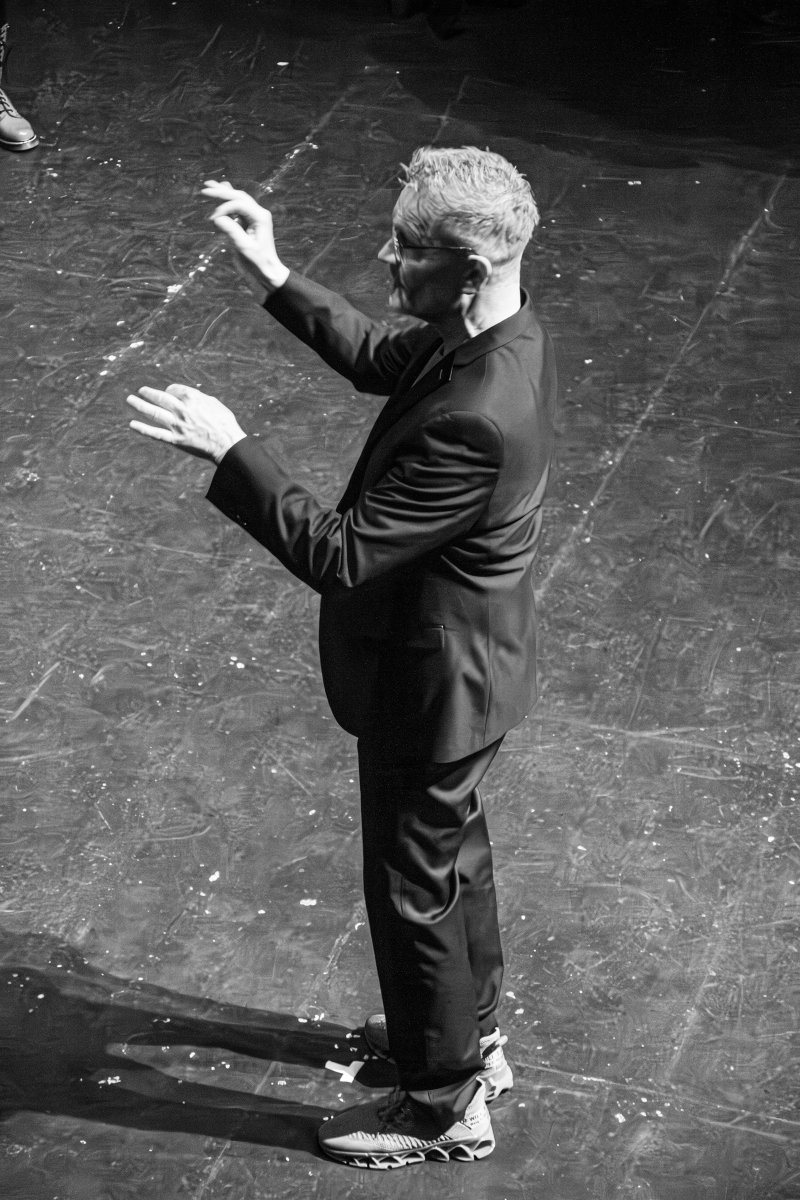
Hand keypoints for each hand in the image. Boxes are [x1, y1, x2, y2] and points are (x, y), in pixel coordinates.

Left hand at [126, 383, 246, 463]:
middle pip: (160, 398)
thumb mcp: (213, 403)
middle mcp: (182, 410)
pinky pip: (155, 433)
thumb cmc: (225, 424)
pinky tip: (132, 424)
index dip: (170, 390)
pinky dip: (143, 428)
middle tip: (141, 391)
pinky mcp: (175, 440)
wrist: (228, 445)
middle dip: (149, 393)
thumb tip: (188, 396)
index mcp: (192, 398)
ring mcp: (177, 425)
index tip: (168, 393)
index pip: (174, 389)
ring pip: (154, 413)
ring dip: (140, 405)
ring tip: (130, 400)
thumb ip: (198, 398)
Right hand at [202, 179, 289, 293]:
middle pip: (238, 197)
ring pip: (238, 200)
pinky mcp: (248, 224)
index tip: (212, 219)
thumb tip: (217, 218)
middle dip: (222, 192)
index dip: (224, 208)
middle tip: (205, 189)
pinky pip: (237, 208)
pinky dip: (228, 202)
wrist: (266, 274)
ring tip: (210, 185)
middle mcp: (258, 214)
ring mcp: (254, 218)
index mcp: (260, 217)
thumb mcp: (244, 248)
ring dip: (224, 193)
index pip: (239, 204)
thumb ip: (231, 231)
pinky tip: (221, 192)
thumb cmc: (258, 263)